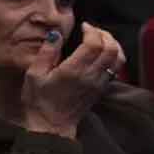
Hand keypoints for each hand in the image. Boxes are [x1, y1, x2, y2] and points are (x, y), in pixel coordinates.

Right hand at [20, 23, 124, 139]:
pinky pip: (116, 70)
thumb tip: (57, 34)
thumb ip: (47, 52)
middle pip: (111, 49)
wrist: (51, 127)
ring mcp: (98, 84)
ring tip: (101, 39)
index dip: (92, 30)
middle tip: (93, 30)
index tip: (84, 26)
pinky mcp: (101, 90)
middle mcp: (90, 77)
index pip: (94, 44)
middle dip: (105, 34)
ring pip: (118, 59)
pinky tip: (102, 54)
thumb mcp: (34, 74)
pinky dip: (114, 57)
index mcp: (73, 71)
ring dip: (113, 45)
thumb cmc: (39, 101)